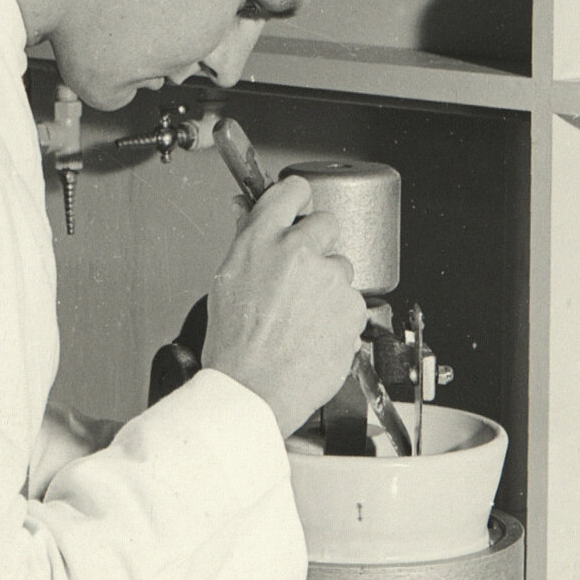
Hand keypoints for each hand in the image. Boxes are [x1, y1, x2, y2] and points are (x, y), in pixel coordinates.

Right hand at [201, 176, 366, 437]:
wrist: (253, 389)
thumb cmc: (235, 344)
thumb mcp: (227, 280)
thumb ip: (246, 239)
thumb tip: (247, 210)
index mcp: (262, 239)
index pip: (293, 189)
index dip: (297, 199)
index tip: (298, 208)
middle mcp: (299, 251)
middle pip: (325, 224)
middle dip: (316, 245)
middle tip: (299, 278)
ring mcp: (330, 278)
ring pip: (340, 267)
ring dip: (328, 285)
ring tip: (301, 316)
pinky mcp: (352, 306)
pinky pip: (352, 300)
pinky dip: (339, 314)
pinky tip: (314, 332)